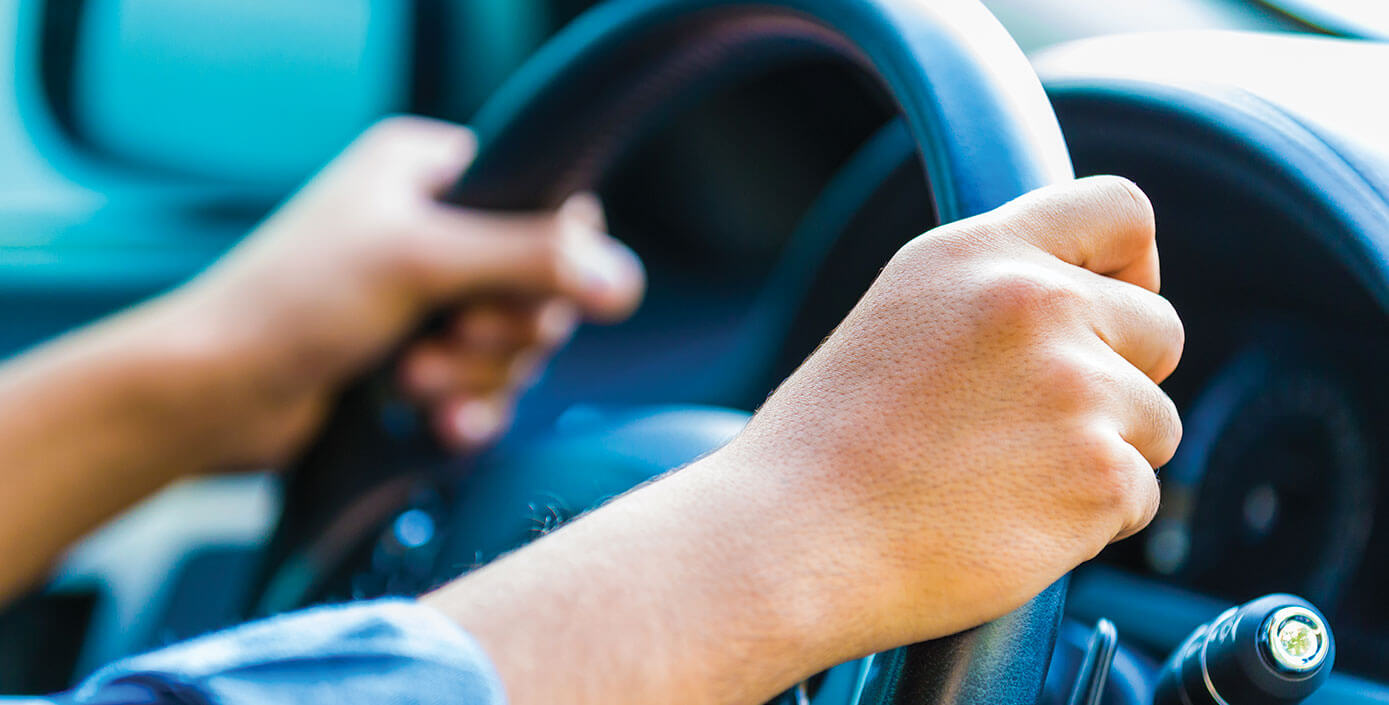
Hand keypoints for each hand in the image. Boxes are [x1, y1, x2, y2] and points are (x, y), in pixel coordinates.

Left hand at [175, 116, 643, 466]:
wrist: (215, 397)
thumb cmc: (295, 303)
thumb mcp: (420, 260)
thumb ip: (531, 259)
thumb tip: (625, 279)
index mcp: (430, 171)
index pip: (547, 205)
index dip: (552, 261)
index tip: (511, 295)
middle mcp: (434, 228)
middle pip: (539, 286)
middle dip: (498, 333)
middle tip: (444, 341)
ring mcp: (427, 299)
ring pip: (515, 346)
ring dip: (475, 376)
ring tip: (413, 383)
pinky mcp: (420, 361)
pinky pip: (488, 389)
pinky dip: (469, 410)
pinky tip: (438, 427)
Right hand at [725, 174, 1182, 652]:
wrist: (793, 539)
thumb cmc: (826, 447)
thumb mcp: (900, 317)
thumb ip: (992, 295)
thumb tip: (1085, 310)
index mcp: (978, 255)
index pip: (1120, 210)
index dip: (1133, 265)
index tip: (1112, 308)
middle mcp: (1036, 303)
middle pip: (1161, 327)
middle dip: (1123, 378)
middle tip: (1040, 426)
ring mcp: (1076, 388)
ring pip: (1156, 421)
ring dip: (1104, 456)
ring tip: (1004, 482)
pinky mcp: (1099, 474)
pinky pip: (1139, 495)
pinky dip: (1090, 521)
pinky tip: (1010, 522)